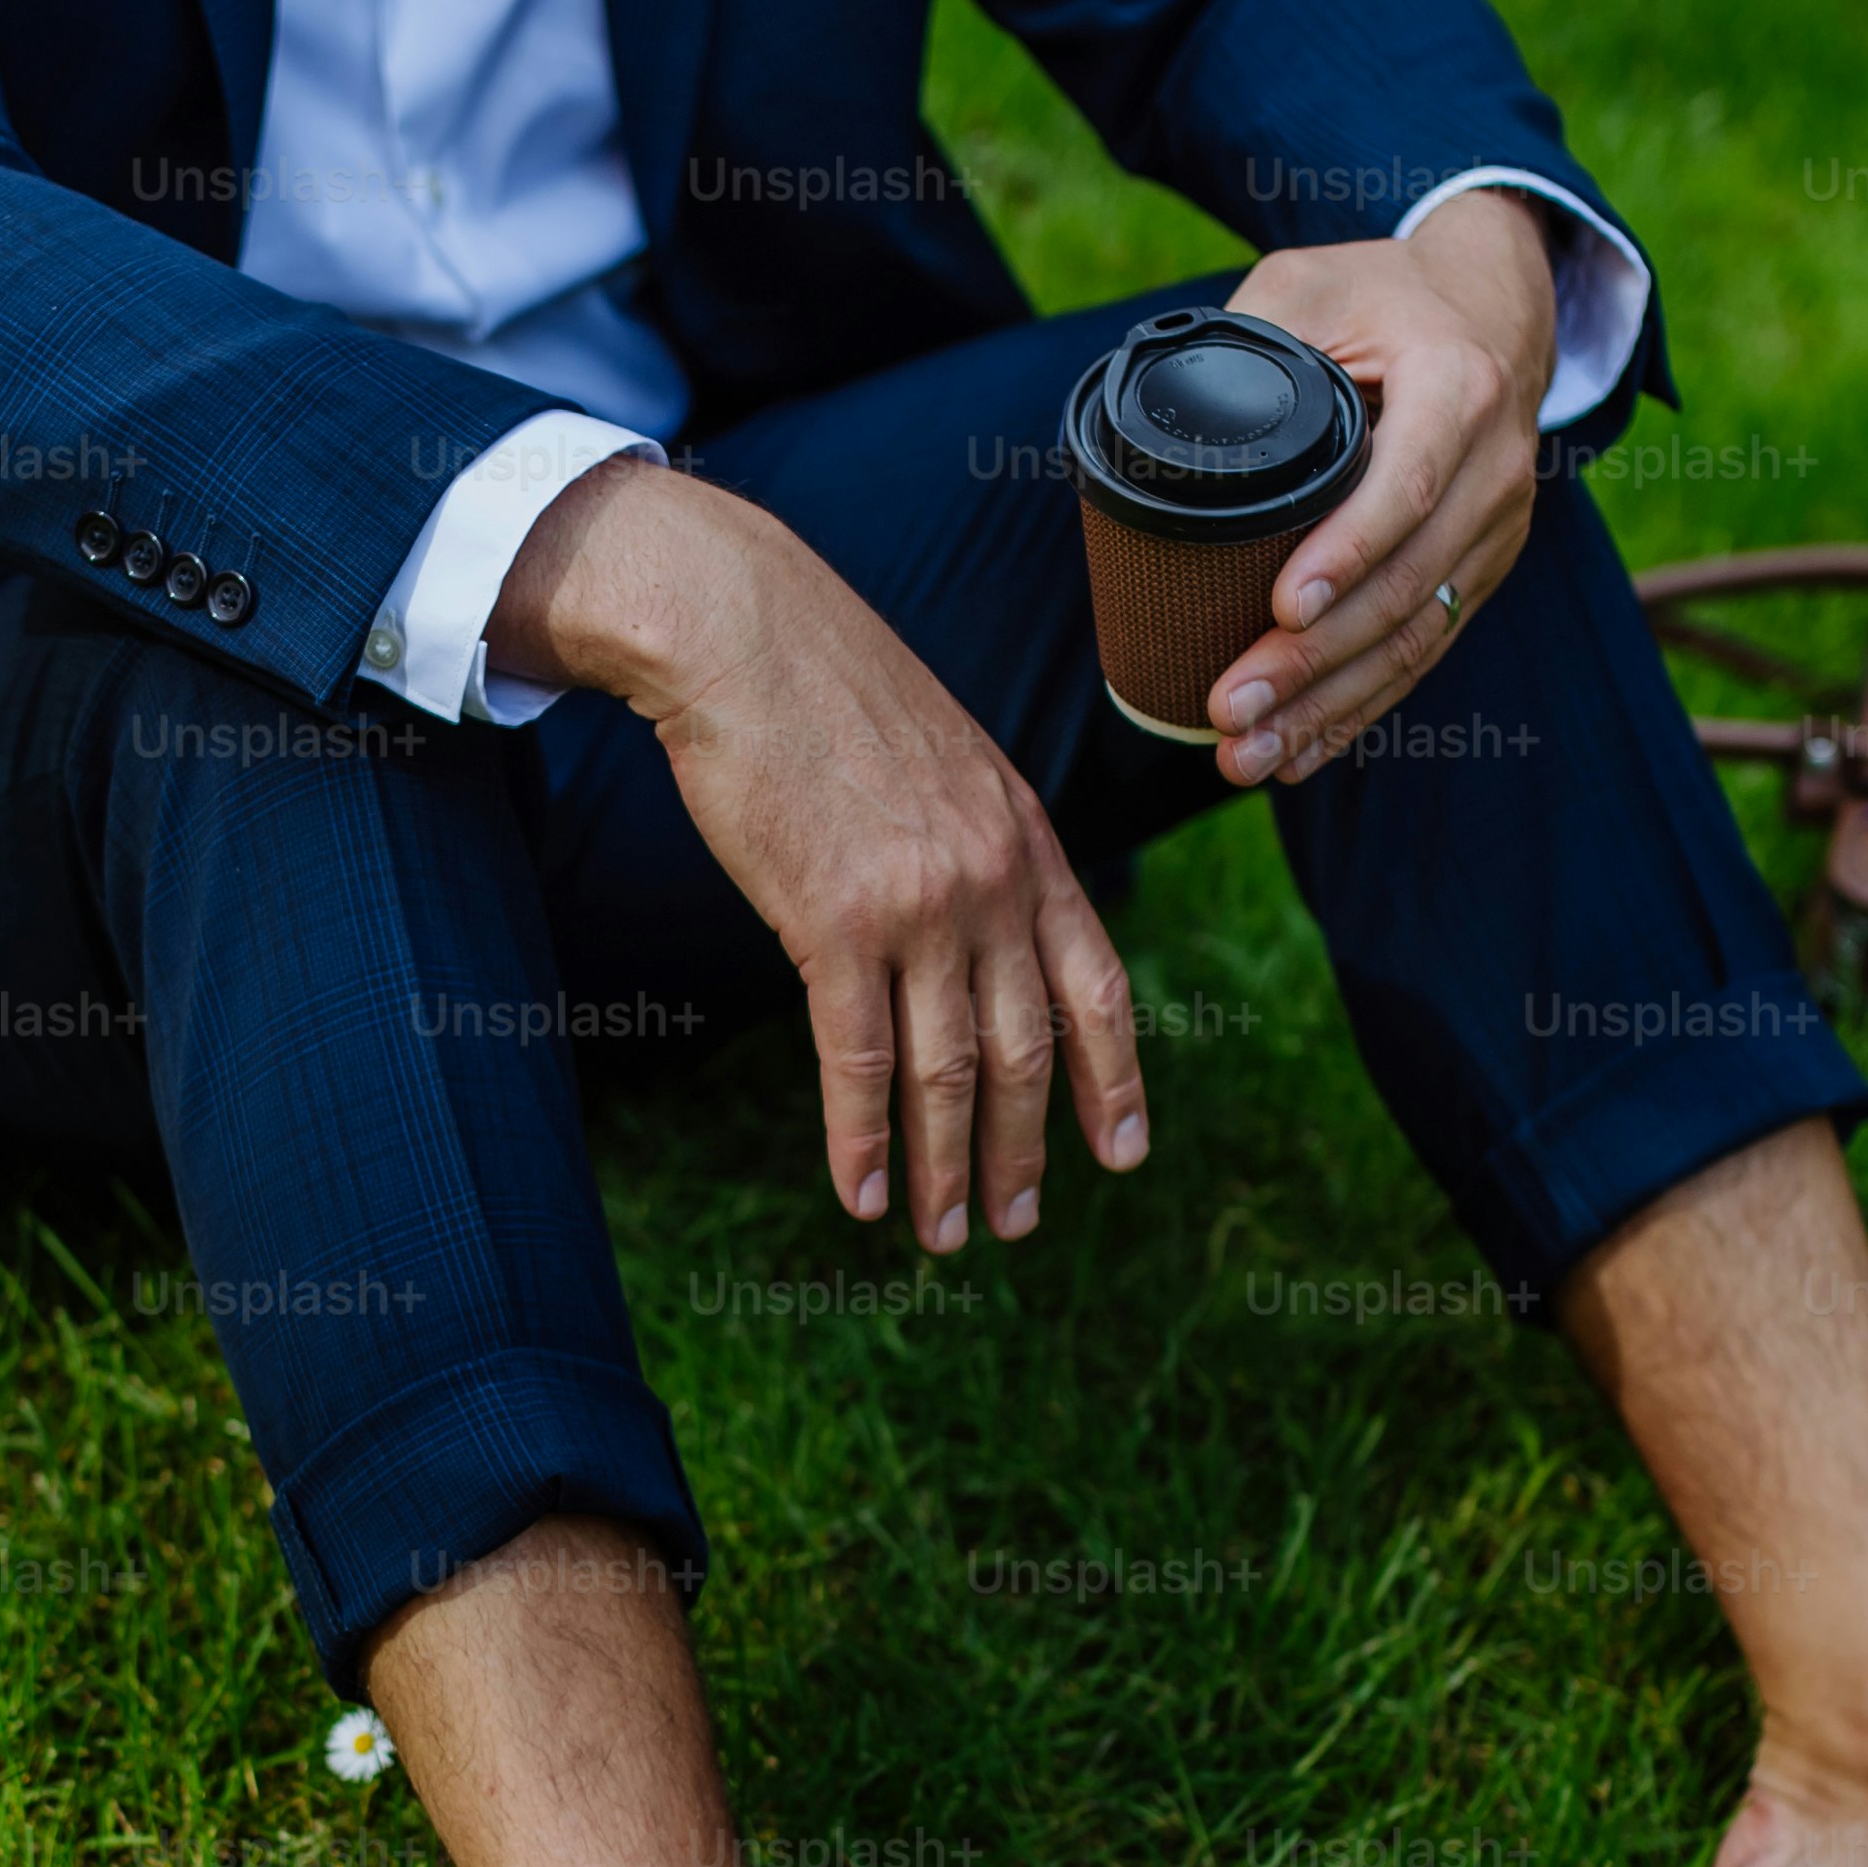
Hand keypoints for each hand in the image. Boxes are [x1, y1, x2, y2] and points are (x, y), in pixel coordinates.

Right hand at [492, 459, 1146, 1253]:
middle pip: (1029, 1049)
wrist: (745, 631)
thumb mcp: (946, 759)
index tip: (1122, 1152)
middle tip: (1014, 1223)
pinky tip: (865, 1196)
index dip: (1114, 1080)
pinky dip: (863, 1140)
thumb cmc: (829, 690)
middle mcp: (992, 882)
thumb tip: (980, 912)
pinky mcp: (833, 923)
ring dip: (950, 1166)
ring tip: (945, 1234)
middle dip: (1028, 1151)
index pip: (1098, 985)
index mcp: (1028, 840)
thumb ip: (978, 840)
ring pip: (950, 1070)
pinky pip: (857, 1060)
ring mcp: (920, 906)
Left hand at [1206, 199, 1562, 784]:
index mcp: (1457, 388)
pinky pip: (1423, 653)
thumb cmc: (1383, 291)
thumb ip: (1250, 335)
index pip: (1409, 485)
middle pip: (1405, 586)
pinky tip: (1300, 754)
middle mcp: (1494, 469)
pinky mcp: (1480, 571)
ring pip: (1415, 637)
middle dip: (1313, 661)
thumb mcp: (1312, 281)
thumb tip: (1163, 410)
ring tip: (1247, 754)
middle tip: (1228, 709)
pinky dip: (1360, 710)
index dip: (1348, 552)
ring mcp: (1496, 530)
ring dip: (1328, 707)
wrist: (1496, 308)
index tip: (1281, 607)